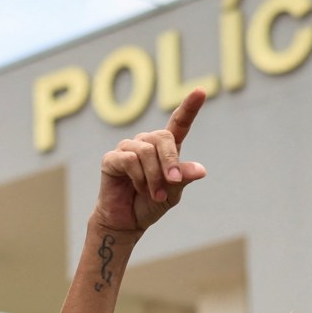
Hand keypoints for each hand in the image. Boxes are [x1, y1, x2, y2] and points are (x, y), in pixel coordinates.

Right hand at [93, 89, 207, 233]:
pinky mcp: (111, 158)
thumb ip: (183, 178)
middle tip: (173, 182)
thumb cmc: (151, 203)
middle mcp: (146, 143)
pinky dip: (138, 178)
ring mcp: (127, 149)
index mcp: (165, 148)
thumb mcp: (174, 193)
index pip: (178, 123)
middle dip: (170, 161)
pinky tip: (138, 188)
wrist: (127, 221)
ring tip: (154, 194)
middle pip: (162, 137)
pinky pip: (129, 160)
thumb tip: (200, 170)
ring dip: (153, 177)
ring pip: (146, 151)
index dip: (189, 107)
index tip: (200, 91)